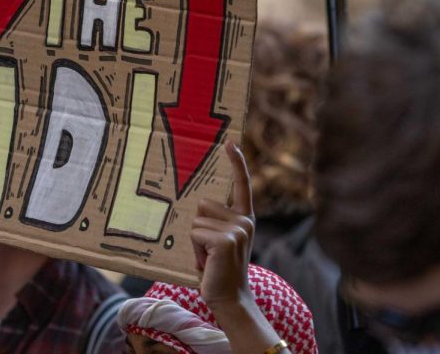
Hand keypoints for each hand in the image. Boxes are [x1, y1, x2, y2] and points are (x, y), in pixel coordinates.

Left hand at [191, 141, 258, 319]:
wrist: (229, 298)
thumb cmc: (218, 268)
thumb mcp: (221, 240)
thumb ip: (216, 221)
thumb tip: (197, 203)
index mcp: (244, 217)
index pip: (242, 184)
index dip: (237, 162)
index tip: (230, 142)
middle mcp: (244, 220)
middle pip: (202, 204)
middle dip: (198, 227)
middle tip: (208, 250)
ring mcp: (237, 230)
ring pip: (196, 220)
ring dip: (195, 241)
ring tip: (207, 257)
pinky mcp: (225, 240)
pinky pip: (195, 233)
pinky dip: (195, 249)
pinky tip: (206, 262)